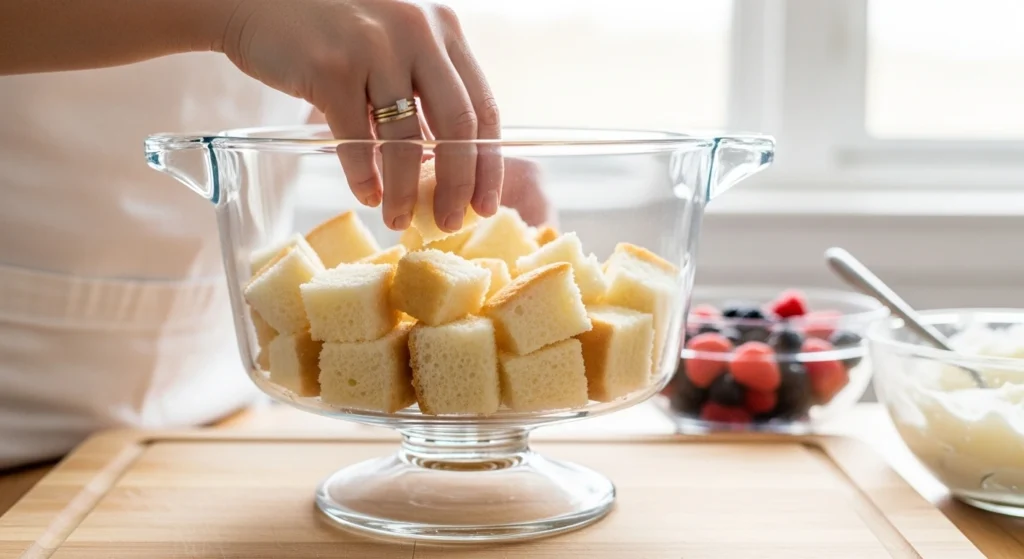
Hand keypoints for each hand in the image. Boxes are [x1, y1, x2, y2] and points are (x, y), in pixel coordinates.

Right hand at [221, 0, 500, 231]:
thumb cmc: (328, 27)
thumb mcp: (391, 41)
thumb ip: (420, 87)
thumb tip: (445, 163)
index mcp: (441, 28)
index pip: (483, 106)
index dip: (489, 163)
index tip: (487, 202)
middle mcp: (416, 33)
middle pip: (457, 126)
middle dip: (458, 185)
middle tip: (452, 222)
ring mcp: (374, 49)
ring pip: (406, 140)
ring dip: (405, 190)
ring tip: (399, 220)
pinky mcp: (331, 68)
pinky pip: (356, 140)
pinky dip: (362, 176)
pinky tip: (366, 195)